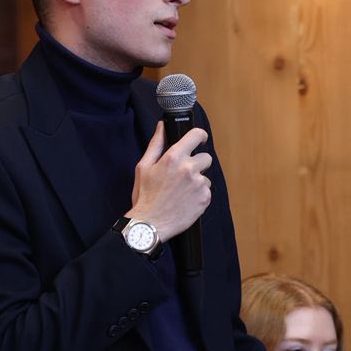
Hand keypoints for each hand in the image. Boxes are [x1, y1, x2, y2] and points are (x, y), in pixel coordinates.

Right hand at [128, 123, 212, 238]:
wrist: (150, 224)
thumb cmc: (145, 196)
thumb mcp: (144, 167)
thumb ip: (156, 144)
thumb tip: (162, 126)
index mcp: (173, 157)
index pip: (196, 135)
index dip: (200, 136)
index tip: (200, 140)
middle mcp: (189, 169)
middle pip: (206, 157)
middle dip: (197, 164)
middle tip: (183, 175)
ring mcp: (198, 184)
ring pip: (205, 176)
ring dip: (197, 182)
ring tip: (181, 192)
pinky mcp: (205, 199)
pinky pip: (206, 191)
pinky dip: (198, 195)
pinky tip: (185, 201)